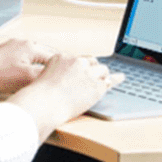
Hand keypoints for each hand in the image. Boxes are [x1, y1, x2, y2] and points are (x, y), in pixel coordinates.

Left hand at [0, 39, 53, 92]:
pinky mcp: (5, 51)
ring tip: (38, 79)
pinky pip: (22, 57)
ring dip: (36, 67)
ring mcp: (13, 45)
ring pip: (33, 57)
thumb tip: (58, 75)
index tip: (61, 81)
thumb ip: (45, 75)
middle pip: (44, 56)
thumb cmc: (0, 74)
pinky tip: (23, 74)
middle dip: (48, 68)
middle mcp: (24, 42)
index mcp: (32, 46)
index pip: (54, 58)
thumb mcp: (28, 78)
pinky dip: (26, 66)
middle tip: (52, 81)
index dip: (58, 71)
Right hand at [7, 53, 125, 141]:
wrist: (44, 104)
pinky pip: (109, 81)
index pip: (78, 59)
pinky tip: (120, 78)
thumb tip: (68, 80)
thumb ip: (57, 74)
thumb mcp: (44, 77)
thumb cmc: (40, 97)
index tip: (84, 70)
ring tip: (105, 79)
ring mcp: (88, 73)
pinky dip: (115, 80)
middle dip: (93, 68)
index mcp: (62, 57)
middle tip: (93, 76)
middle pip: (91, 62)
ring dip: (103, 75)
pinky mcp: (96, 86)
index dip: (82, 66)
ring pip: (102, 70)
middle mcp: (76, 62)